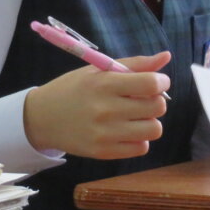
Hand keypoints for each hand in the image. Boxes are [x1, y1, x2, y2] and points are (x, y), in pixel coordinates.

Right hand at [23, 52, 170, 158]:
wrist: (43, 118)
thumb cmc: (73, 89)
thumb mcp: (98, 69)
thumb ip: (134, 64)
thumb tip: (166, 56)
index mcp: (104, 84)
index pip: (150, 84)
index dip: (161, 82)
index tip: (157, 81)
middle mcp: (106, 109)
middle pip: (157, 107)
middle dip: (155, 100)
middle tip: (141, 98)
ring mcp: (105, 134)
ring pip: (154, 129)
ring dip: (149, 120)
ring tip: (134, 115)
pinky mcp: (104, 152)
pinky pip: (142, 147)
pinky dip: (139, 138)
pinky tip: (125, 129)